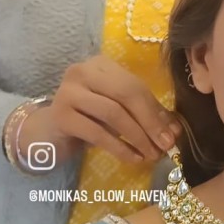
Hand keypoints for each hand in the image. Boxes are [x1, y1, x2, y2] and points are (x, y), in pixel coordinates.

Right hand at [18, 55, 181, 166]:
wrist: (47, 133)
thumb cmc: (88, 120)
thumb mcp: (119, 113)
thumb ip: (146, 116)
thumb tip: (175, 131)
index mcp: (101, 65)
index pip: (135, 85)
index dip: (156, 111)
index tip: (172, 136)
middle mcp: (82, 71)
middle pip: (125, 94)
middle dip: (149, 122)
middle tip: (164, 147)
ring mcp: (68, 92)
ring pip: (112, 112)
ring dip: (136, 136)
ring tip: (150, 155)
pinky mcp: (60, 115)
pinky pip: (96, 132)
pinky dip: (118, 147)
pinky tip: (132, 158)